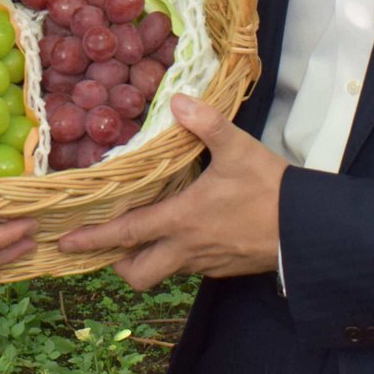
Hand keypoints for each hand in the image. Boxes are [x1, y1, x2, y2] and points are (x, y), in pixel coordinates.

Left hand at [57, 94, 285, 291]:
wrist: (308, 229)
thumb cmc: (270, 189)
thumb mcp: (238, 149)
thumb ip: (205, 123)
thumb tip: (178, 99)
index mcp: (181, 220)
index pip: (126, 234)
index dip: (92, 239)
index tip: (64, 243)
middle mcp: (186, 248)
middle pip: (137, 273)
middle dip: (117, 264)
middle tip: (109, 243)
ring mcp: (205, 263)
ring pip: (163, 271)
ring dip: (148, 258)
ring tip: (146, 232)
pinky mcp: (223, 269)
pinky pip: (189, 267)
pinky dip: (177, 254)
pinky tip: (186, 231)